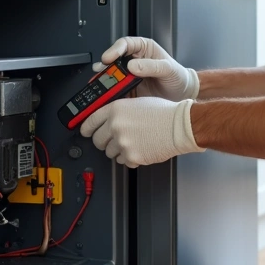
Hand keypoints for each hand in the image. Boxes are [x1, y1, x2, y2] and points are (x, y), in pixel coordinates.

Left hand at [78, 96, 203, 167]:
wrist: (179, 126)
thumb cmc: (164, 113)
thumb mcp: (137, 102)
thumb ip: (119, 111)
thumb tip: (108, 120)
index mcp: (116, 109)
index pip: (90, 121)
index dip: (86, 128)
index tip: (85, 132)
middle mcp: (116, 125)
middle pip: (97, 140)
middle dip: (104, 142)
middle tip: (114, 140)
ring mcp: (122, 142)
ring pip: (110, 153)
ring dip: (118, 150)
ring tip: (134, 142)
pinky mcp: (131, 156)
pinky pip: (123, 161)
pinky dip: (130, 158)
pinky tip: (140, 148)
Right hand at [94, 36, 198, 101]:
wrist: (183, 95)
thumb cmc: (179, 77)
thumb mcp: (169, 69)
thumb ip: (152, 66)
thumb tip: (133, 65)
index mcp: (144, 49)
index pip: (125, 44)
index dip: (115, 49)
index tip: (109, 57)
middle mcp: (134, 61)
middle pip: (114, 60)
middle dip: (106, 67)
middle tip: (101, 74)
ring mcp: (130, 76)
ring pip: (113, 76)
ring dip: (105, 80)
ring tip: (100, 85)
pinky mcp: (129, 90)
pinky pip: (116, 90)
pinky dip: (110, 93)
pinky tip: (106, 96)